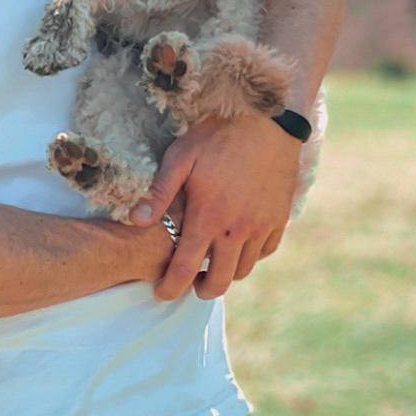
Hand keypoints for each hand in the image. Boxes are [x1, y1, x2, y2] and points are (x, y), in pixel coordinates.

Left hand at [130, 116, 300, 300]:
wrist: (268, 121)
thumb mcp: (181, 157)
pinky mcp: (279, 219)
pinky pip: (265, 252)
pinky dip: (249, 257)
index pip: (186, 267)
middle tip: (188, 284)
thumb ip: (159, 192)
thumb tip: (135, 221)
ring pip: (244, 269)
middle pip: (220, 280)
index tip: (160, 294)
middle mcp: (238, 229)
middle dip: (201, 290)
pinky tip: (237, 247)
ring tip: (211, 266)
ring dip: (226, 274)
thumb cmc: (217, 136)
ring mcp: (262, 226)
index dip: (171, 286)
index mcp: (209, 217)